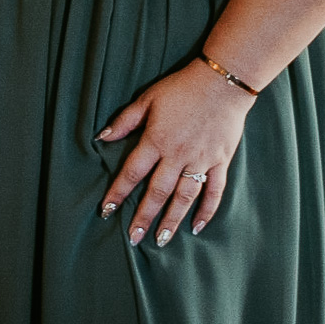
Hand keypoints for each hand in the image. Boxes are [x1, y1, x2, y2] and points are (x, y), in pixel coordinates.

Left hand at [96, 59, 256, 246]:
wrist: (222, 84)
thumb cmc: (180, 89)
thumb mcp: (147, 100)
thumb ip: (125, 121)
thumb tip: (101, 137)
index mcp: (156, 140)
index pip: (132, 173)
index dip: (118, 193)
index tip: (106, 210)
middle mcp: (178, 155)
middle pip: (157, 192)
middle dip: (144, 216)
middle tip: (133, 237)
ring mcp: (201, 161)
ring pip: (185, 197)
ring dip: (172, 219)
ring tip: (161, 239)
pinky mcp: (221, 162)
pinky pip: (214, 192)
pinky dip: (207, 211)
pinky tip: (197, 227)